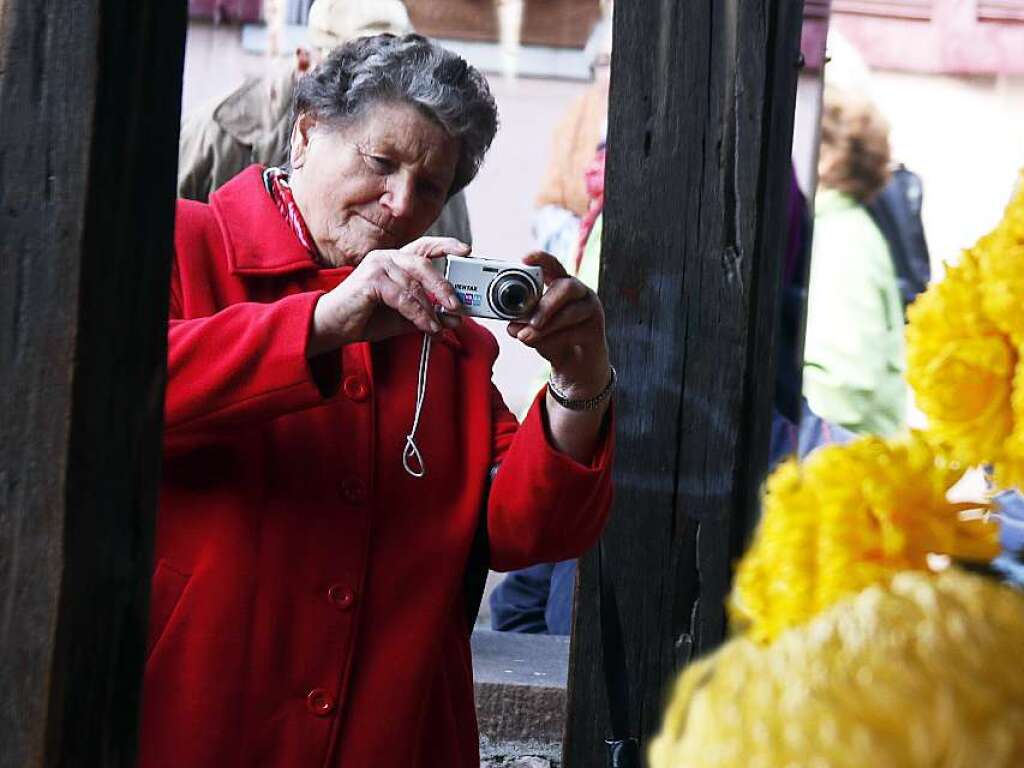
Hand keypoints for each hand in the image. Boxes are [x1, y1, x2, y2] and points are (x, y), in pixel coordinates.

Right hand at [308, 237, 466, 355]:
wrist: (332, 327)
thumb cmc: (364, 317)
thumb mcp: (403, 317)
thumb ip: (427, 315)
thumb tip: (454, 319)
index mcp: (394, 261)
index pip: (424, 247)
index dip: (446, 246)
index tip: (466, 250)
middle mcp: (386, 258)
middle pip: (424, 264)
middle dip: (444, 286)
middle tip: (458, 305)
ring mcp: (377, 266)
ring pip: (415, 285)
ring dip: (431, 309)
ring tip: (439, 327)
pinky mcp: (371, 280)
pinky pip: (403, 297)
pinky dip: (419, 314)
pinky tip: (427, 326)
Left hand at [507, 252, 610, 398]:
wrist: (576, 365)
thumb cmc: (554, 339)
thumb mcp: (534, 330)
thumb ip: (522, 325)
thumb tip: (511, 327)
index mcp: (560, 284)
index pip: (553, 266)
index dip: (541, 259)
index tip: (525, 259)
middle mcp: (579, 291)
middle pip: (567, 287)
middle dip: (546, 304)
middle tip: (530, 321)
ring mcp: (591, 308)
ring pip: (570, 312)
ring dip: (547, 326)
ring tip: (526, 337)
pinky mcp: (596, 328)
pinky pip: (575, 332)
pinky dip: (554, 340)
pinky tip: (543, 347)